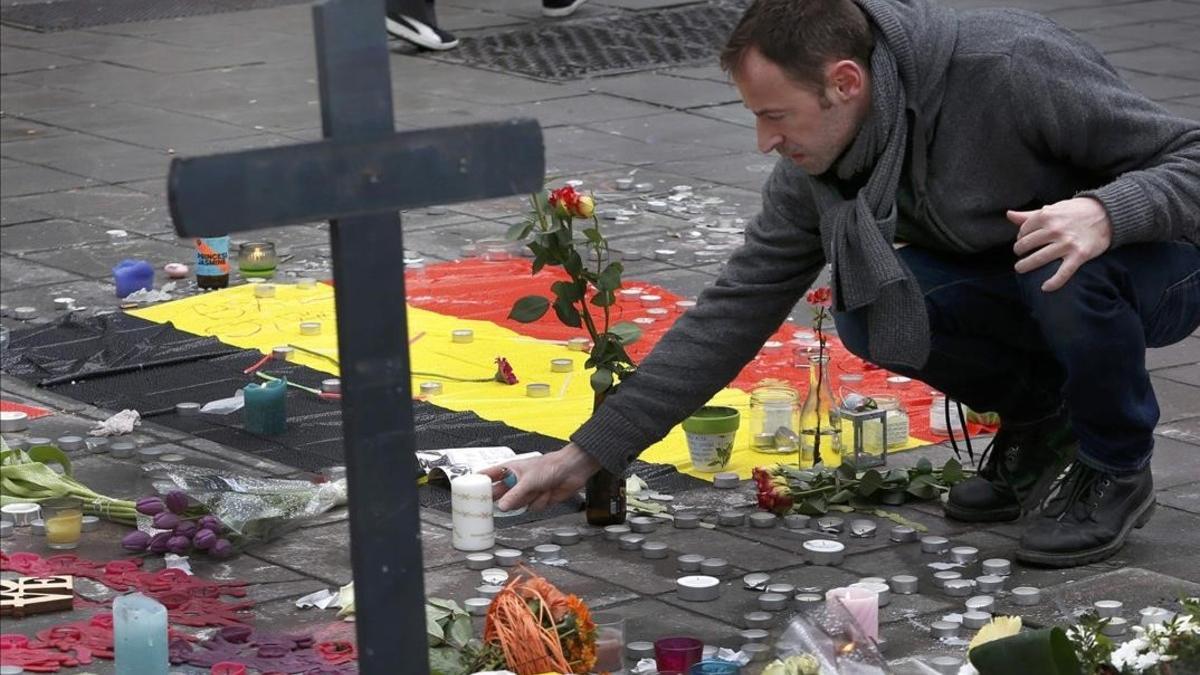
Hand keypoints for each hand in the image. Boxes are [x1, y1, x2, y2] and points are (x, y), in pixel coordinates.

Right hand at [481, 442, 600, 511]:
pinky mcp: (537, 499)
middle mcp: (516, 481)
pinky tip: (546, 493)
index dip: (477, 483)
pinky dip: (538, 503)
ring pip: (516, 505)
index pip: (488, 476)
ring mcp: (526, 491)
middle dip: (498, 501)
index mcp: (510, 470)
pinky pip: (530, 508)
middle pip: (499, 494)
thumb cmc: (551, 465)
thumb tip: (502, 507)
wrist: (573, 470)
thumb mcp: (529, 480)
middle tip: (488, 508)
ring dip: (525, 501)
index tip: (467, 491)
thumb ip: (514, 495)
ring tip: (536, 491)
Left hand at [1008, 197, 1112, 291]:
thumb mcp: (1054, 208)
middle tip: (1020, 256)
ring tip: (1020, 269)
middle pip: (1027, 245)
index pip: (1023, 231)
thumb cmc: (1077, 211)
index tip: (1023, 241)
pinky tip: (1045, 288)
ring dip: (1025, 266)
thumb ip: (1030, 214)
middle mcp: (1055, 229)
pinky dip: (1054, 282)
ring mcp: (1067, 243)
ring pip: (1039, 259)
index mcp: (1047, 216)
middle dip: (1020, 252)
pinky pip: (1063, 272)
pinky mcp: (1079, 255)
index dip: (1020, 237)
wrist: (1108, 213)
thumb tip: (1009, 214)